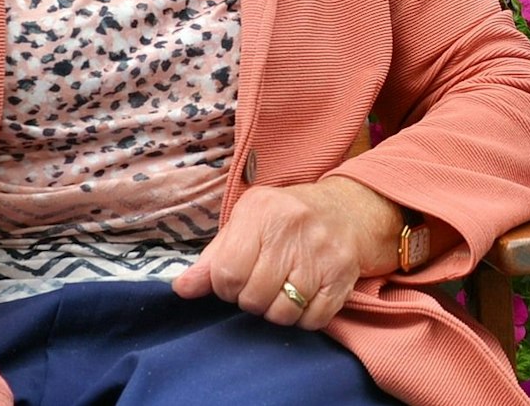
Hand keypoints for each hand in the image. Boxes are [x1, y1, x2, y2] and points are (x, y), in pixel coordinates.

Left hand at [171, 177, 402, 330]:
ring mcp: (321, 254)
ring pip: (283, 313)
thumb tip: (181, 289)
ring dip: (277, 312)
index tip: (235, 282)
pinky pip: (313, 320)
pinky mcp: (343, 275)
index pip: (227, 274)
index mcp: (261, 212)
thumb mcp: (245, 224)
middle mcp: (293, 229)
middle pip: (254, 298)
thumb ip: (212, 258)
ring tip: (281, 291)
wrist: (347, 210)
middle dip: (251, 300)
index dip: (225, 288)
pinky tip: (304, 297)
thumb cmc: (285, 219)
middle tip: (261, 285)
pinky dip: (304, 318)